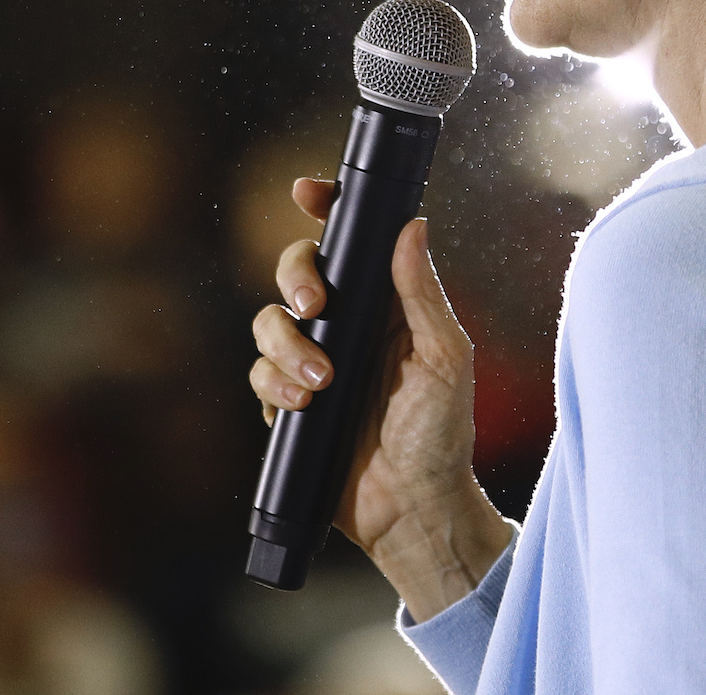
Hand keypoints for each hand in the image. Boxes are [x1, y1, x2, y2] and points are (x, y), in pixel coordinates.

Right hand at [248, 177, 512, 619]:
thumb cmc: (443, 435)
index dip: (326, 210)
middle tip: (315, 308)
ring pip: (269, 322)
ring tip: (319, 381)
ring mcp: (316, 364)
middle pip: (297, 271)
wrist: (415, 511)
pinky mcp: (291, 403)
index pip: (352, 244)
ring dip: (285, 345)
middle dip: (295, 277)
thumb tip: (412, 225)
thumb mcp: (444, 359)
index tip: (307, 193)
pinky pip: (260, 374)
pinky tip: (301, 405)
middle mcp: (349, 328)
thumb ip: (422, 294)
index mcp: (388, 306)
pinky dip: (273, 385)